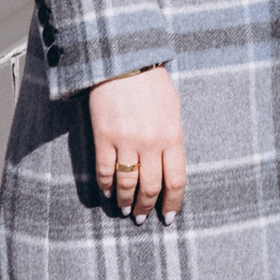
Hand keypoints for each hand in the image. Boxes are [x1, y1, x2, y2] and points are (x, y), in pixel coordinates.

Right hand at [88, 66, 185, 220]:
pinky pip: (104, 170)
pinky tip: (107, 192)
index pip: (176, 180)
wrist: (124, 62)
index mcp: (172, 136)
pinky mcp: (103, 137)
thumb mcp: (173, 110)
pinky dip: (105, 186)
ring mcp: (126, 141)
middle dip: (148, 207)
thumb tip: (169, 165)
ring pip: (127, 183)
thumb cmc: (152, 83)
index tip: (168, 217)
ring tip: (126, 210)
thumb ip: (172, 138)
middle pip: (151, 187)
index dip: (173, 203)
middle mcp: (151, 143)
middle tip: (143, 218)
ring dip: (126, 201)